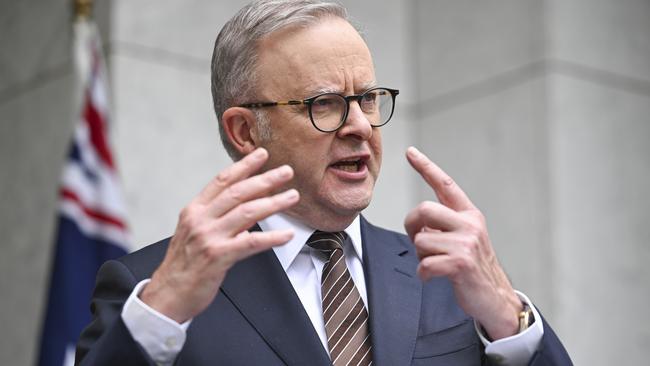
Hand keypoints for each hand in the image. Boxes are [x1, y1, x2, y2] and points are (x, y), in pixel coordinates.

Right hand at [140, 148, 298, 322]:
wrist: (167, 295)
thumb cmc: (184, 265)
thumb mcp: (196, 233)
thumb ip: (219, 217)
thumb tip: (250, 205)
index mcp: (195, 210)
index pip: (222, 180)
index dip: (244, 166)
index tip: (261, 155)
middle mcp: (200, 219)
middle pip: (238, 192)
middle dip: (265, 179)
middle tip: (286, 171)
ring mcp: (209, 237)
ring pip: (247, 212)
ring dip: (274, 203)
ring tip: (292, 196)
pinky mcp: (218, 256)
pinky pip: (251, 243)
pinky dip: (272, 237)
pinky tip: (287, 234)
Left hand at [404, 147, 522, 339]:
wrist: (495, 298)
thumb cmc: (473, 267)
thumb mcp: (464, 238)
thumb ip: (444, 224)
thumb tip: (418, 222)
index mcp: (469, 214)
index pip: (445, 184)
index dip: (426, 167)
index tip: (410, 152)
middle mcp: (470, 224)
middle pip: (423, 210)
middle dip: (411, 227)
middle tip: (417, 241)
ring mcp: (466, 243)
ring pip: (420, 241)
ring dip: (420, 256)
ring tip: (436, 264)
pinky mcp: (460, 263)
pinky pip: (424, 264)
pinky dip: (423, 274)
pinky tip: (434, 277)